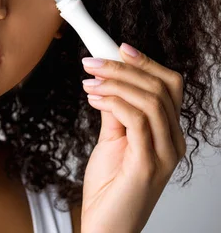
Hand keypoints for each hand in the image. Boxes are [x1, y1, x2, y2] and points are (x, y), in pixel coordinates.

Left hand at [79, 43, 184, 232]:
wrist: (105, 226)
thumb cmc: (109, 188)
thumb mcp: (112, 141)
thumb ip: (117, 115)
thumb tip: (110, 85)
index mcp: (167, 134)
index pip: (168, 88)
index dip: (146, 63)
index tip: (118, 47)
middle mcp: (172, 142)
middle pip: (162, 88)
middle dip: (125, 67)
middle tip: (93, 61)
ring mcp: (164, 154)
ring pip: (150, 100)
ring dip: (115, 82)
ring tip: (89, 79)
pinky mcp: (148, 165)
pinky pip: (137, 120)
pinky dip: (113, 101)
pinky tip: (93, 97)